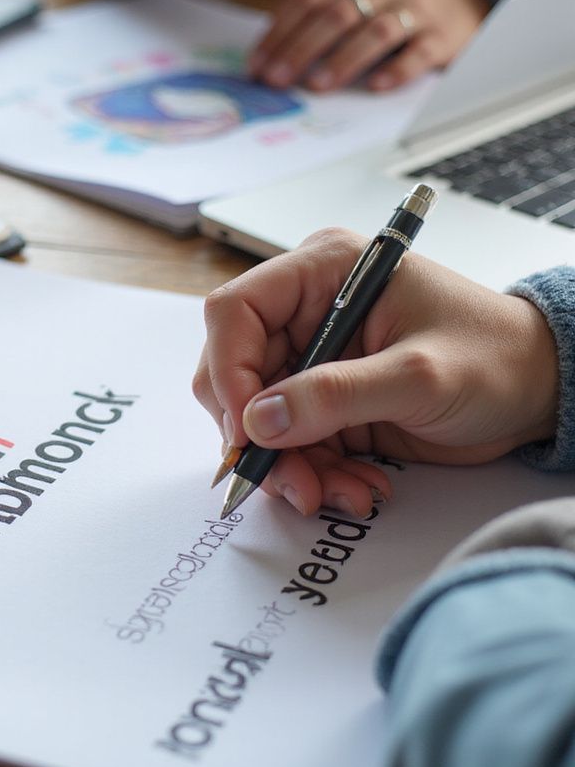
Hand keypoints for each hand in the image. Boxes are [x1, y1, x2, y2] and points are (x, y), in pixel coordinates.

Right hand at [192, 229, 558, 517]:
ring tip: (336, 494)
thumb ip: (336, 396)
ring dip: (290, 466)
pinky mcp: (324, 400)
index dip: (229, 370)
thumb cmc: (496, 356)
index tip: (246, 430)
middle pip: (236, 373)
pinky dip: (314, 474)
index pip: (236, 312)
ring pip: (259, 419)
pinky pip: (291, 443)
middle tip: (289, 480)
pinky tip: (355, 487)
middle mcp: (306, 312)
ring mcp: (313, 358)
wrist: (538, 390)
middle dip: (258, 435)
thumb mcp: (419, 376)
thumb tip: (258, 422)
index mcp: (323, 272)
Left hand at [249, 0, 489, 91]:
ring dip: (341, 60)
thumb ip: (317, 10)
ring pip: (373, 32)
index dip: (277, 33)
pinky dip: (396, 70)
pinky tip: (376, 86)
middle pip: (334, 15)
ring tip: (316, 85)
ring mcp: (416, 5)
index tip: (256, 65)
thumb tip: (269, 54)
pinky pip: (417, 53)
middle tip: (276, 80)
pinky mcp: (442, 33)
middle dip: (299, 50)